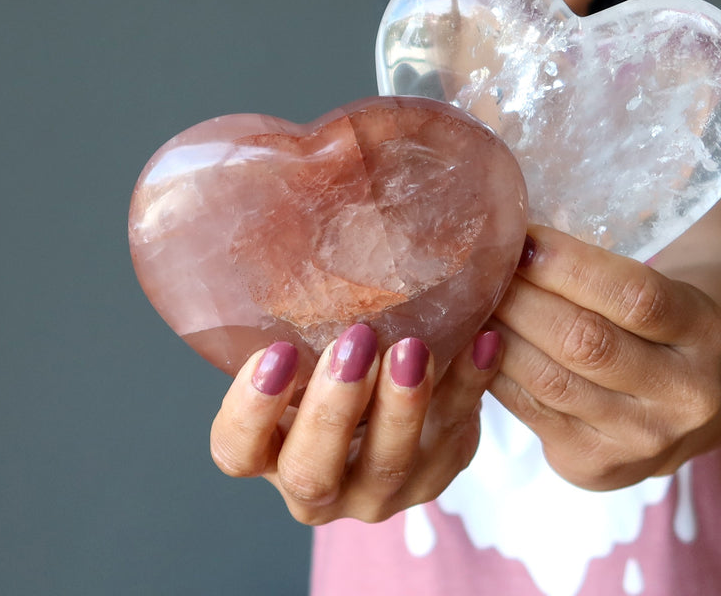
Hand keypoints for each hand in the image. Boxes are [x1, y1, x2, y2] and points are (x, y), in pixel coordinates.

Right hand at [209, 324, 500, 524]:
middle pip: (311, 471)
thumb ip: (294, 326)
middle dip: (333, 409)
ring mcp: (380, 489)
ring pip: (387, 464)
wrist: (401, 403)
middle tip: (355, 343)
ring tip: (414, 348)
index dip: (250, 410)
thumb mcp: (304, 354)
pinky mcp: (438, 471)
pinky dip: (471, 383)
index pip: (237, 450)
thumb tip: (292, 231)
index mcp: (270, 455)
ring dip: (401, 405)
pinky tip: (484, 339)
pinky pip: (459, 431)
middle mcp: (318, 486)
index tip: (277, 352)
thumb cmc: (333, 367)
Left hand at [489, 224, 720, 490]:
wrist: (679, 402)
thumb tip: (510, 239)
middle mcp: (685, 393)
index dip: (570, 266)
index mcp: (705, 330)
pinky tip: (478, 344)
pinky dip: (494, 372)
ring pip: (550, 380)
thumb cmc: (650, 324)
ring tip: (472, 302)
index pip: (635, 295)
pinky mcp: (597, 465)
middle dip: (522, 299)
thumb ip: (599, 271)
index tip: (522, 239)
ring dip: (500, 335)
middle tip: (481, 270)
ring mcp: (643, 438)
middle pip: (586, 341)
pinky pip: (531, 411)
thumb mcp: (655, 289)